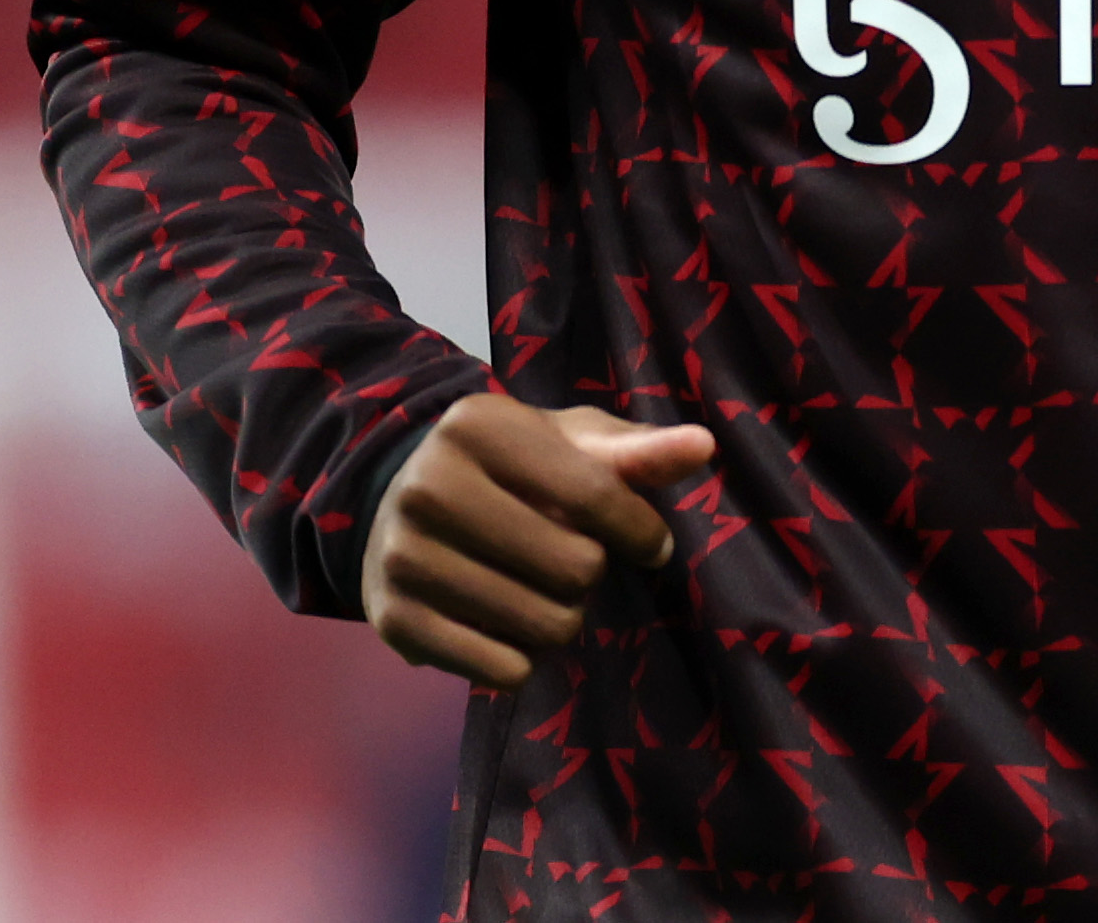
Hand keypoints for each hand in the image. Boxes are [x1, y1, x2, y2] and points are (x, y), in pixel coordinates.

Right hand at [362, 393, 717, 688]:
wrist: (395, 502)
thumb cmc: (507, 469)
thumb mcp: (567, 444)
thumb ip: (637, 451)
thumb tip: (703, 446)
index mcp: (479, 427)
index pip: (596, 494)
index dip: (640, 530)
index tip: (652, 544)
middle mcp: (430, 487)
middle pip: (574, 568)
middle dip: (591, 573)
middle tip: (572, 562)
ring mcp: (404, 557)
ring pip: (542, 625)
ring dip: (562, 619)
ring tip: (540, 591)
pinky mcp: (393, 621)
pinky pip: (502, 670)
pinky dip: (522, 659)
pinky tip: (505, 623)